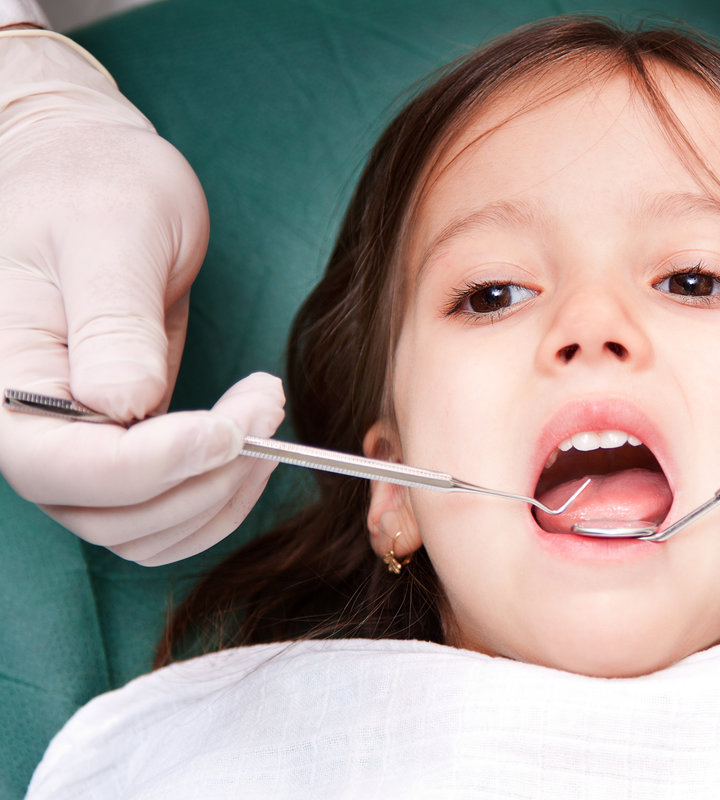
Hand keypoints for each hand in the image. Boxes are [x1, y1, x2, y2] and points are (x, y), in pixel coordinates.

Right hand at [0, 32, 284, 562]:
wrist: (96, 176)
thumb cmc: (92, 183)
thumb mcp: (109, 229)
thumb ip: (113, 319)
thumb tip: (123, 404)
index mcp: (1, 377)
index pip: (62, 466)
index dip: (155, 463)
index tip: (229, 425)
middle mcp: (29, 429)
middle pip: (108, 513)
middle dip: (203, 478)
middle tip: (265, 402)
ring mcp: (76, 448)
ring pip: (142, 530)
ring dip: (219, 495)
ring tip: (264, 414)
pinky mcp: (119, 449)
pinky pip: (165, 515)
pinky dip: (217, 499)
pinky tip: (252, 444)